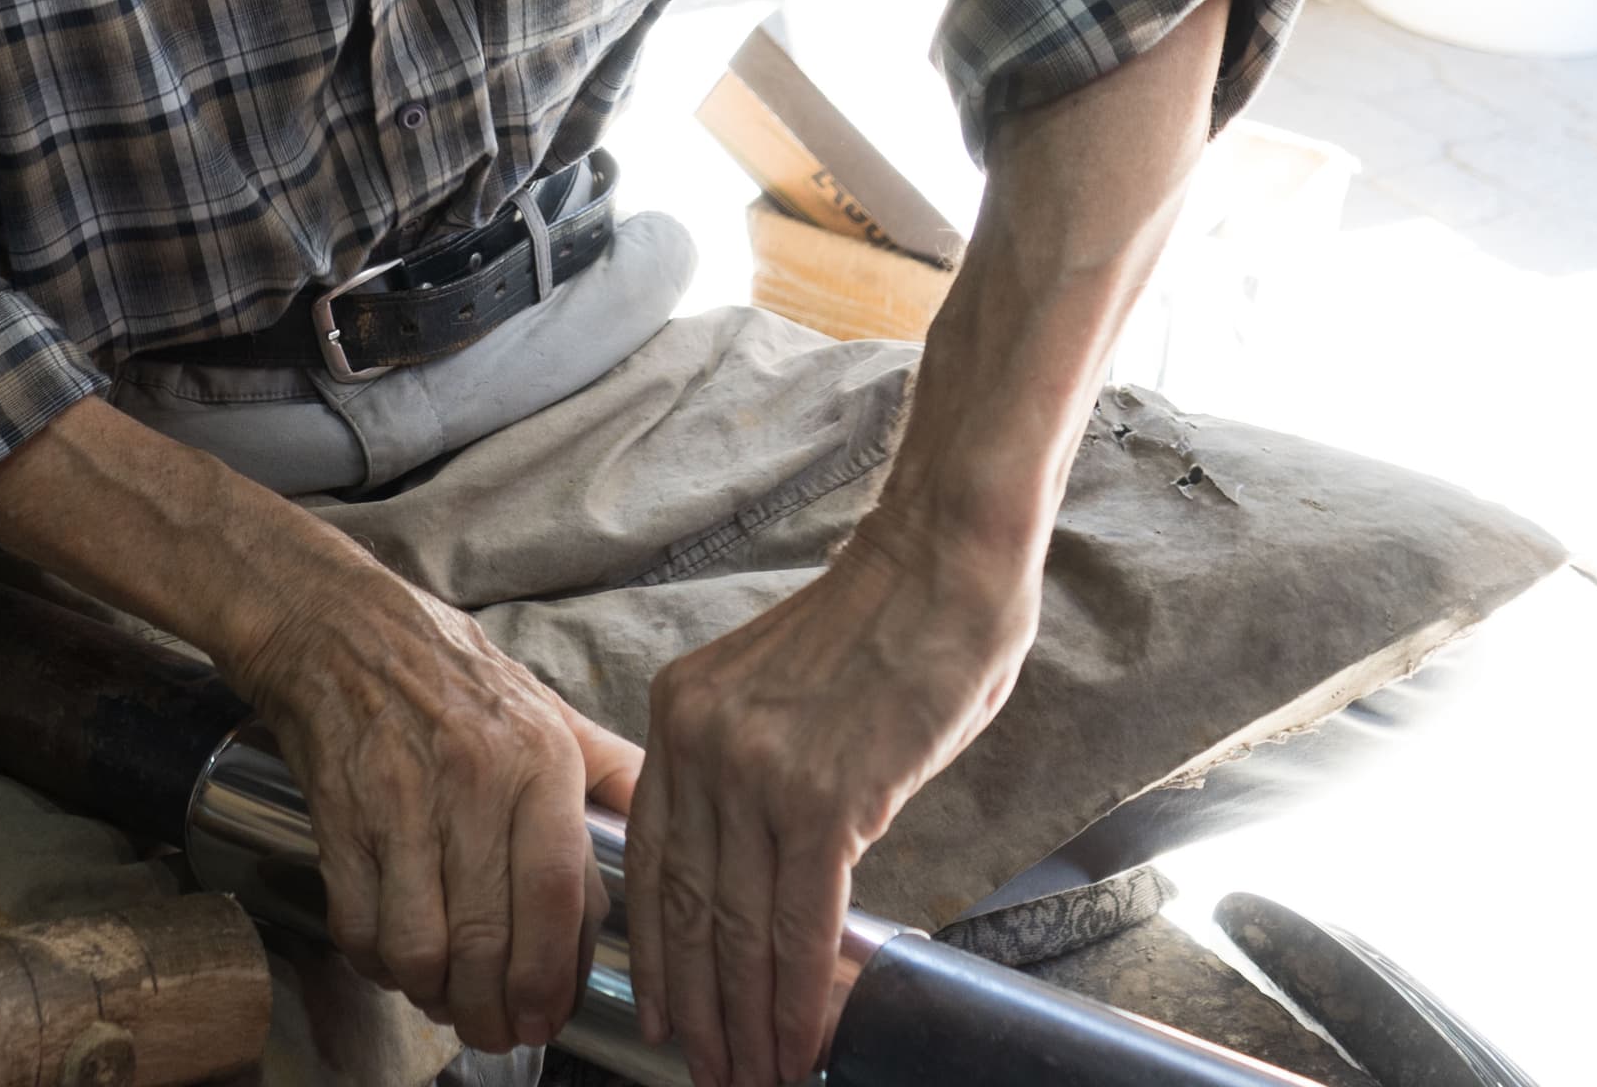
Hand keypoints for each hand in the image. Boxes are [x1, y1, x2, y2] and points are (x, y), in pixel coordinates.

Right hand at [233, 569, 641, 1053]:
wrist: (340, 627)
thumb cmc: (453, 676)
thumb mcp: (548, 707)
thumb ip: (612, 770)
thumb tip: (673, 820)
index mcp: (538, 758)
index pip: (555, 895)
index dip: (553, 978)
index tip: (549, 1016)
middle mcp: (474, 782)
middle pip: (488, 941)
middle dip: (494, 1012)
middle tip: (498, 1030)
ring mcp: (400, 803)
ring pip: (420, 949)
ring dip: (434, 995)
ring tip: (448, 998)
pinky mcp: (339, 818)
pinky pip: (360, 928)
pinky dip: (378, 964)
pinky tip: (397, 957)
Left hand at [623, 522, 1038, 1086]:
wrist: (942, 560)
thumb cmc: (885, 623)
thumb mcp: (777, 692)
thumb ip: (750, 770)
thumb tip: (765, 872)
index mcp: (679, 714)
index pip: (654, 862)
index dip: (661, 955)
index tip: (666, 1017)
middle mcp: (701, 742)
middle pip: (686, 909)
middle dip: (700, 1009)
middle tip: (710, 1073)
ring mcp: (757, 771)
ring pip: (738, 930)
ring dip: (748, 1021)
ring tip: (754, 1079)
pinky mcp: (824, 798)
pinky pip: (799, 921)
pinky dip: (797, 995)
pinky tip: (798, 1042)